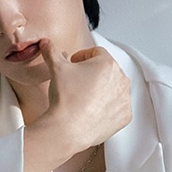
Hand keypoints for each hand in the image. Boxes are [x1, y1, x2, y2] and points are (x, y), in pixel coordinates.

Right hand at [21, 40, 133, 171]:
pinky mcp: (125, 116)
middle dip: (92, 73)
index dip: (81, 57)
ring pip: (113, 88)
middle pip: (106, 70)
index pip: (96, 52)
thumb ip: (51, 51)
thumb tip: (46, 43)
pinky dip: (107, 107)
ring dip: (101, 89)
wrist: (67, 129)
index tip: (73, 64)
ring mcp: (125, 99)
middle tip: (77, 82)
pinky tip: (92, 110)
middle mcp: (121, 79)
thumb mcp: (56, 68)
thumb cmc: (65, 98)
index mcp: (107, 63)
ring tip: (84, 97)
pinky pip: (117, 107)